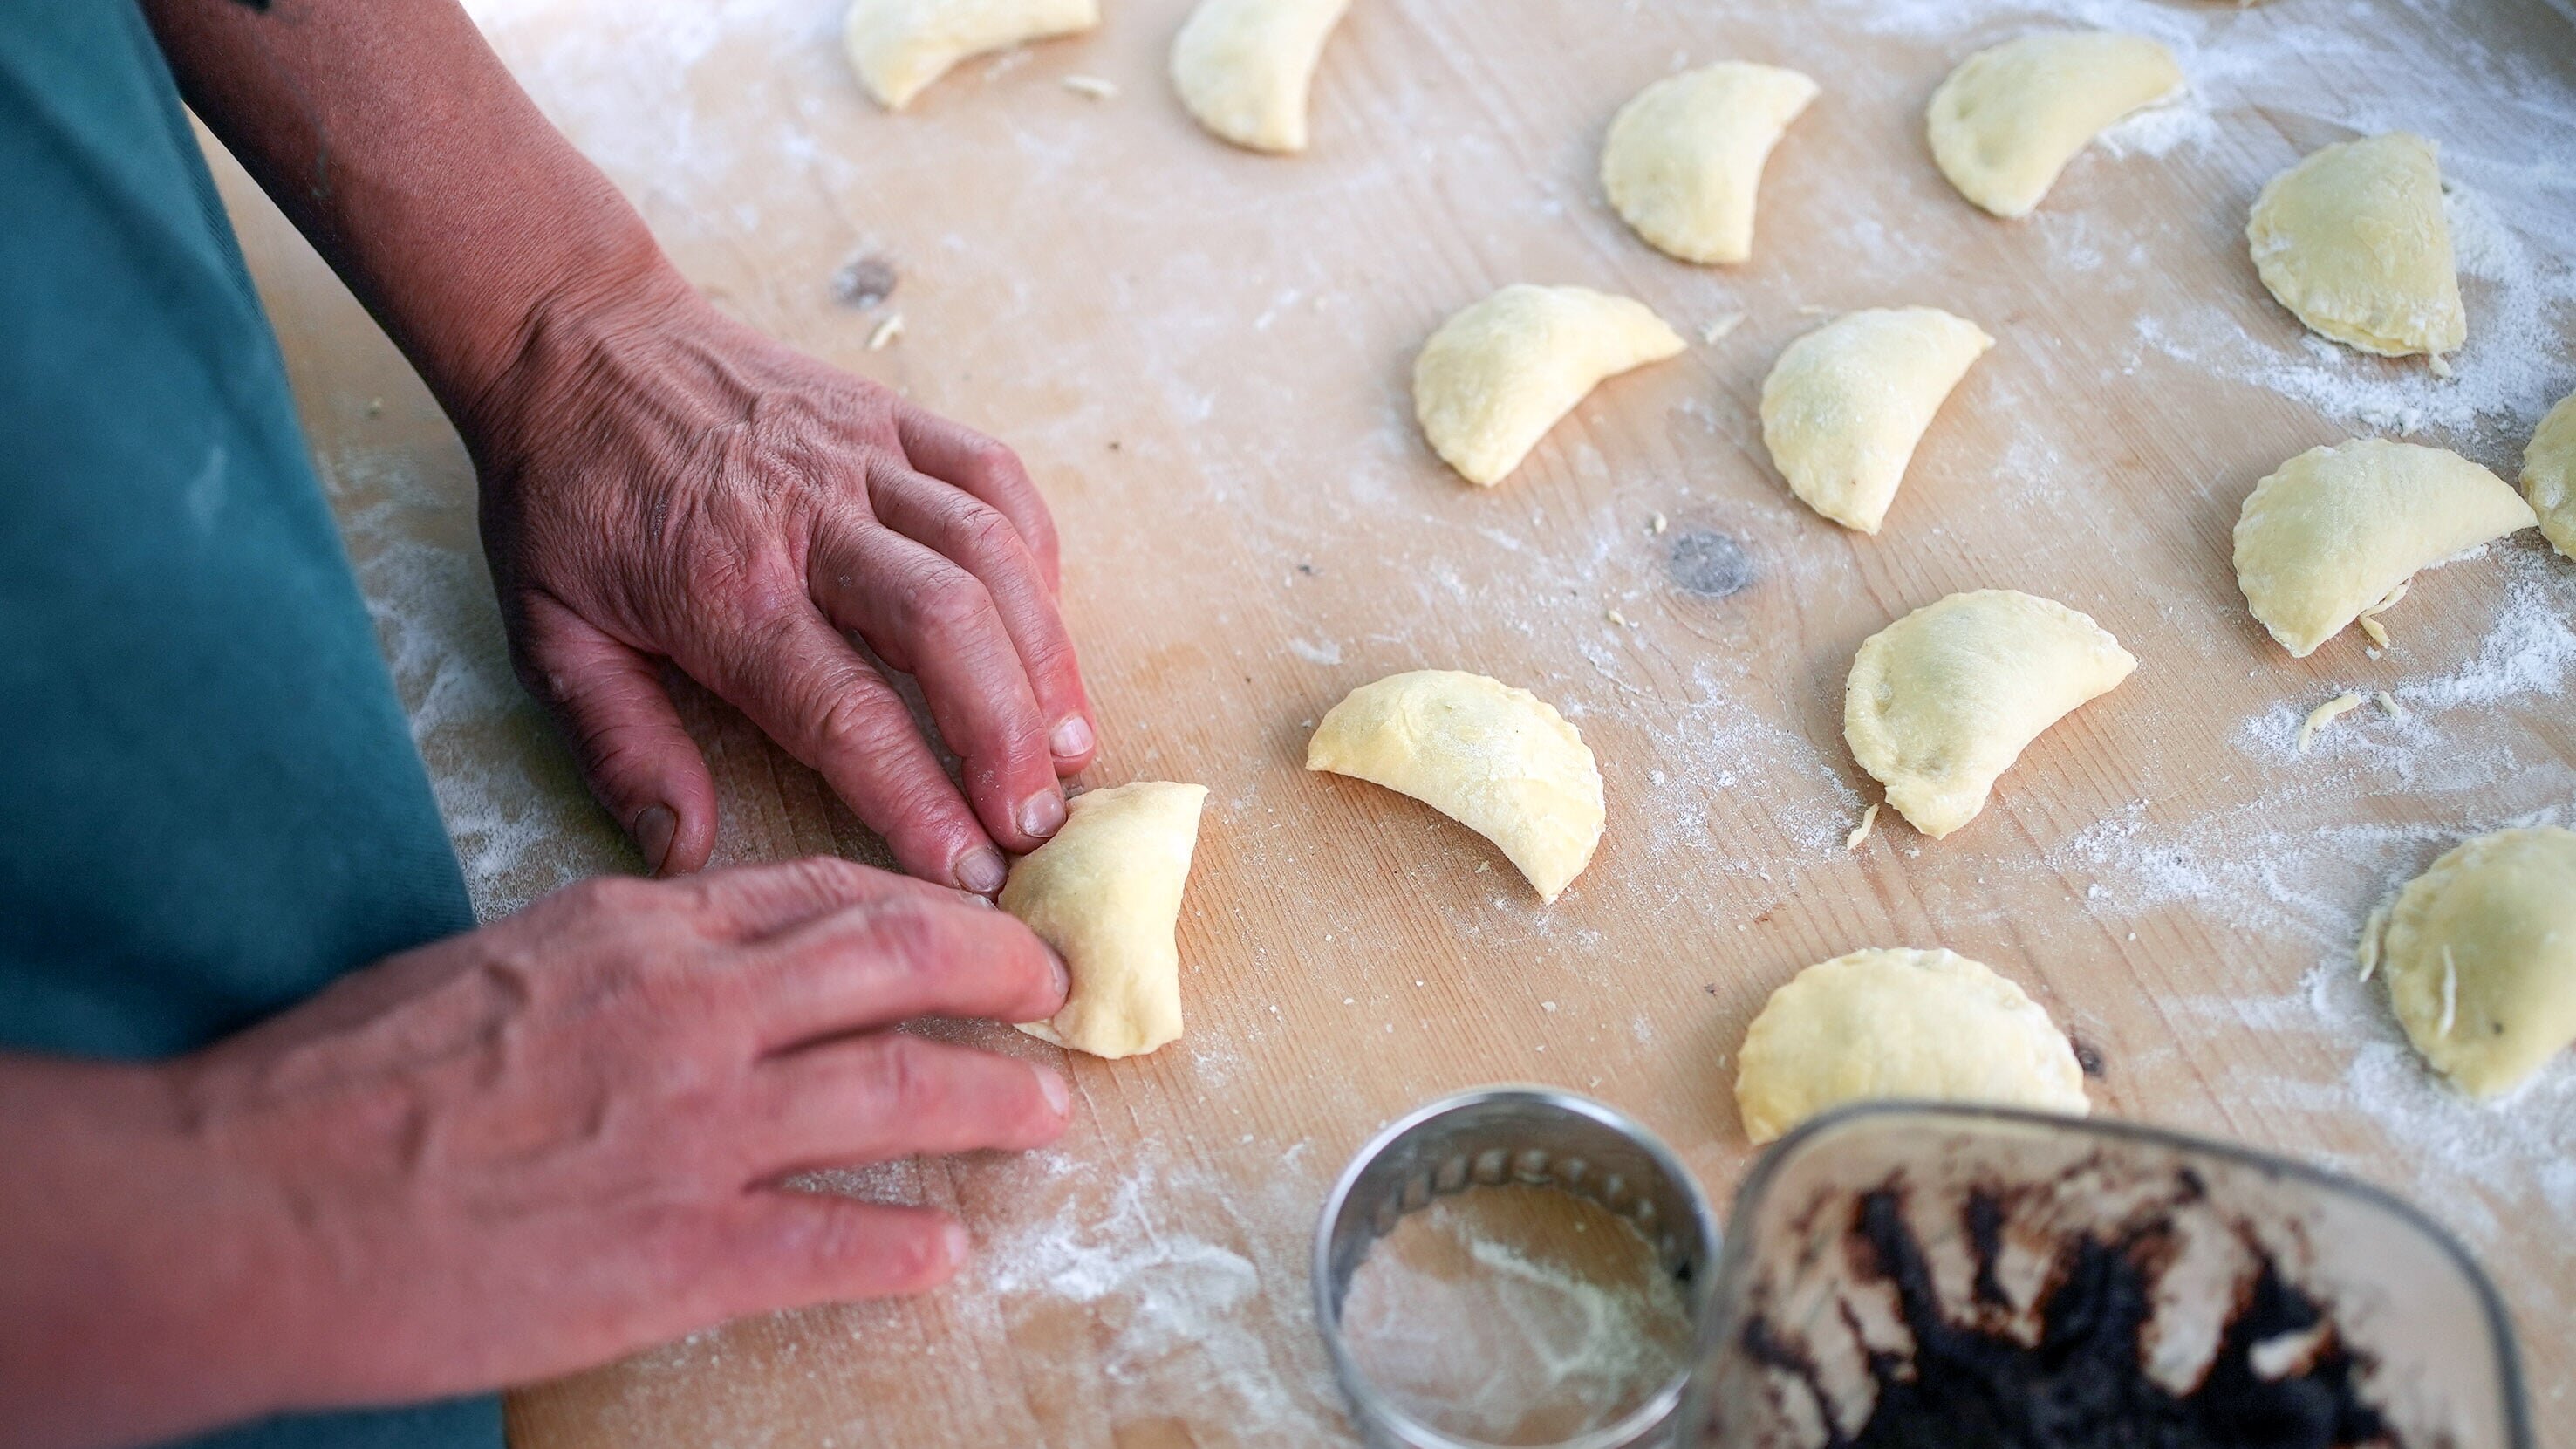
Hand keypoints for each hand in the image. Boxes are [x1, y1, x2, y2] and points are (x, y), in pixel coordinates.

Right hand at [0, 858, 1069, 1448]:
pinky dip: (905, 1247)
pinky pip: (833, 1246)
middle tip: (1054, 994)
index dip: (922, 906)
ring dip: (993, 1104)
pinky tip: (944, 1254)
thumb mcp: (492, 963)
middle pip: (898, 965)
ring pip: (900, 1095)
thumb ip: (611, 958)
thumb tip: (687, 965)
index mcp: (637, 931)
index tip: (972, 921)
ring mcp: (695, 1133)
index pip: (823, 893)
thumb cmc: (336, 1081)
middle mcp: (691, 1012)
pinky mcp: (677, 1255)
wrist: (248, 1202)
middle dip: (1000, 974)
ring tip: (1046, 1115)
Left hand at [467, 265, 1097, 889]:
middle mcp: (806, 518)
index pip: (843, 710)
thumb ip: (619, 747)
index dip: (918, 796)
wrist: (574, 337)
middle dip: (1008, 733)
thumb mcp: (548, 635)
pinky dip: (1037, 556)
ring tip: (1071, 747)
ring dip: (1045, 656)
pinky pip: (994, 477)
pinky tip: (1046, 631)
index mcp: (721, 589)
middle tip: (1039, 824)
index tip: (968, 871)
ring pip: (987, 552)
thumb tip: (683, 851)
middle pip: (944, 625)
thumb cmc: (565, 498)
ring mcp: (859, 456)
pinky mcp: (891, 415)